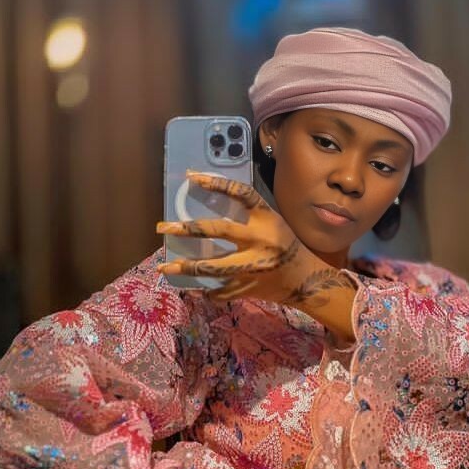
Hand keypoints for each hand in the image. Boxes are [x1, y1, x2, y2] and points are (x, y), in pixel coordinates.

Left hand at [156, 170, 315, 302]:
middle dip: (187, 229)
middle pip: (218, 230)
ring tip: (164, 266)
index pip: (241, 194)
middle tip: (163, 227)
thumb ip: (248, 216)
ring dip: (186, 267)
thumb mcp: (273, 223)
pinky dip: (206, 290)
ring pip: (212, 267)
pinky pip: (220, 290)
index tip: (191, 177)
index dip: (216, 183)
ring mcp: (252, 266)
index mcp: (266, 219)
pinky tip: (195, 288)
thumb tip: (212, 203)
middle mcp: (258, 240)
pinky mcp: (248, 287)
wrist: (306, 279)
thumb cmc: (286, 245)